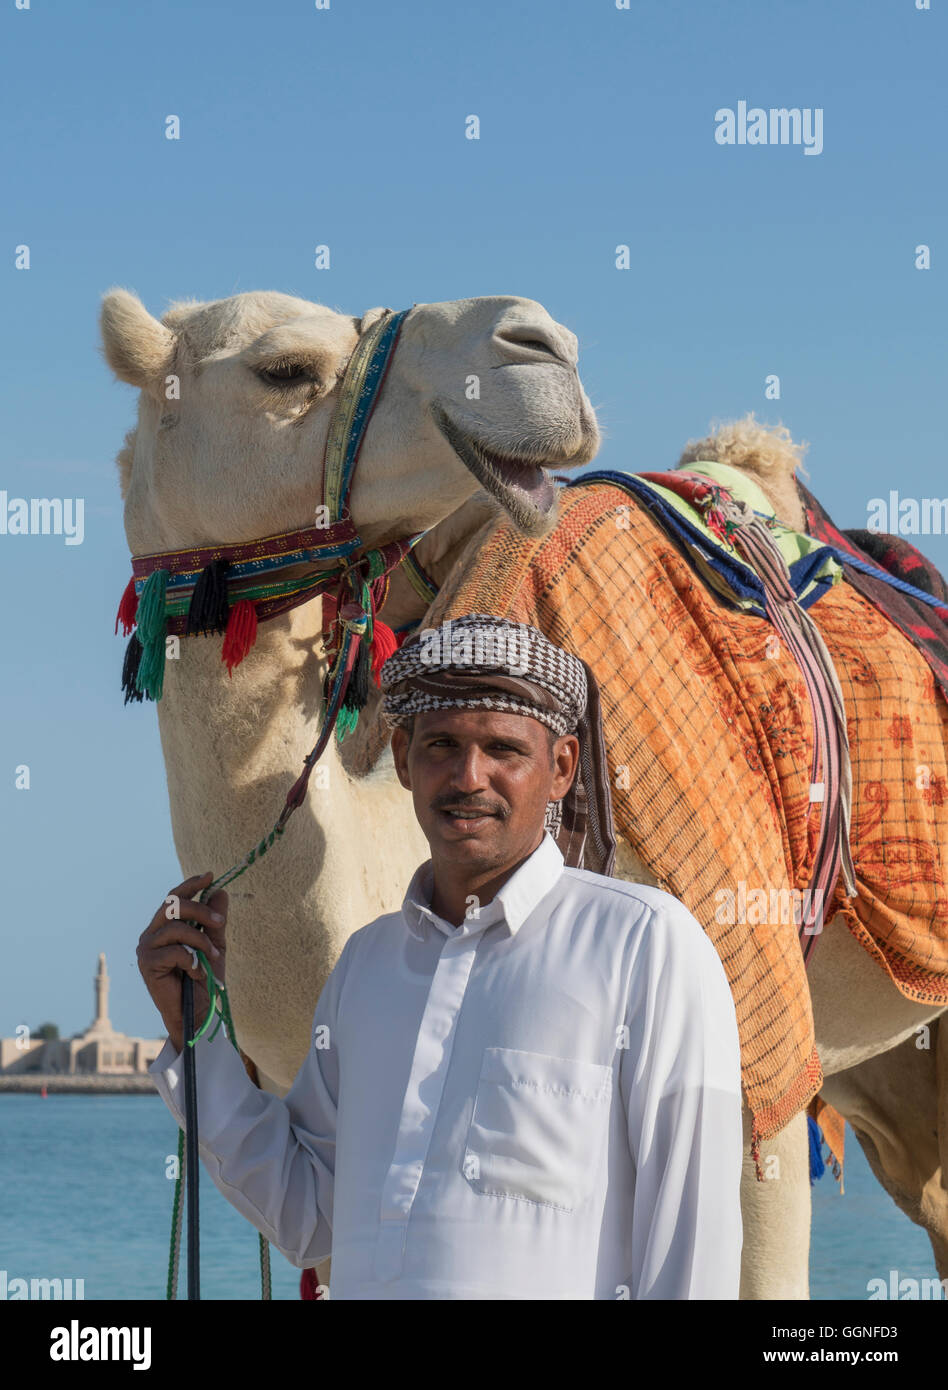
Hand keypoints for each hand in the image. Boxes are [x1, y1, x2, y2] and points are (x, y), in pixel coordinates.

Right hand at [137, 871, 227, 1053]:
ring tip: (212, 957)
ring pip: (177, 928)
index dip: (190, 884)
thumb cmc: (203, 979)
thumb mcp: (215, 945)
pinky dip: (192, 960)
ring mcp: (146, 947)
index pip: (174, 897)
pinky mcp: (147, 964)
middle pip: (173, 905)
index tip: (210, 875)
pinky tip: (196, 973)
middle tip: (221, 923)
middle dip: (201, 910)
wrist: (197, 1011)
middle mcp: (152, 933)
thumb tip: (221, 892)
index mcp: (165, 926)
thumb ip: (215, 922)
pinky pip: (175, 951)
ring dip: (201, 941)